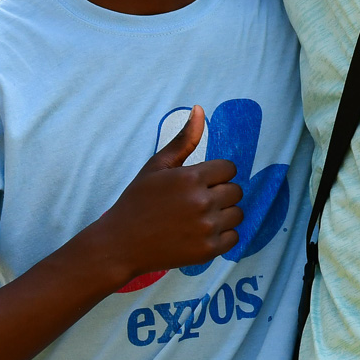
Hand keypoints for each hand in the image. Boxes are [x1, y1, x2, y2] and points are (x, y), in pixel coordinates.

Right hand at [93, 106, 243, 280]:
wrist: (121, 244)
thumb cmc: (138, 201)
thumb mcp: (157, 167)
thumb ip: (183, 140)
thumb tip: (200, 109)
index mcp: (191, 177)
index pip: (229, 168)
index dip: (216, 174)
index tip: (199, 182)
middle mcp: (202, 202)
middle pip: (236, 191)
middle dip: (220, 192)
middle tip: (197, 200)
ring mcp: (206, 228)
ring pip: (238, 214)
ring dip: (224, 214)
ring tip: (201, 216)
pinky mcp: (208, 251)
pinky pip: (234, 238)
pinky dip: (223, 235)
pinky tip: (202, 232)